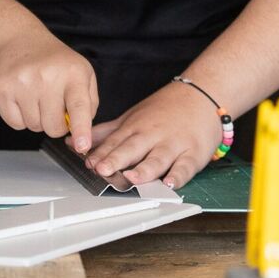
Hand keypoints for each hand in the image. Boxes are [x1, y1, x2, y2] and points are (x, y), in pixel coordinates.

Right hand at [0, 27, 96, 153]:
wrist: (19, 43)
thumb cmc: (56, 62)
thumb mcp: (82, 74)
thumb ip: (88, 103)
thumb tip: (82, 130)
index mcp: (73, 73)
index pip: (79, 106)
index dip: (81, 129)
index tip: (83, 146)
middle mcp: (47, 77)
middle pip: (53, 126)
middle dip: (56, 126)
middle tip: (55, 109)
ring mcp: (21, 83)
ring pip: (34, 127)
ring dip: (38, 120)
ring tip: (38, 98)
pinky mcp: (0, 91)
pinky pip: (15, 124)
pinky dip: (21, 119)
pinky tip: (23, 100)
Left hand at [82, 81, 221, 190]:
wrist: (204, 94)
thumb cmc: (165, 110)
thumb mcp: (132, 117)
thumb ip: (104, 133)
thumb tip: (73, 142)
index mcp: (136, 128)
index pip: (115, 142)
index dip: (101, 153)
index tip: (88, 163)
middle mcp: (154, 136)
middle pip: (133, 149)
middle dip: (117, 159)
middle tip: (103, 169)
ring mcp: (174, 145)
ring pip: (158, 159)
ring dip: (145, 169)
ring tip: (133, 177)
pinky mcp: (194, 154)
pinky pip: (186, 167)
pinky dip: (179, 176)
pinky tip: (170, 183)